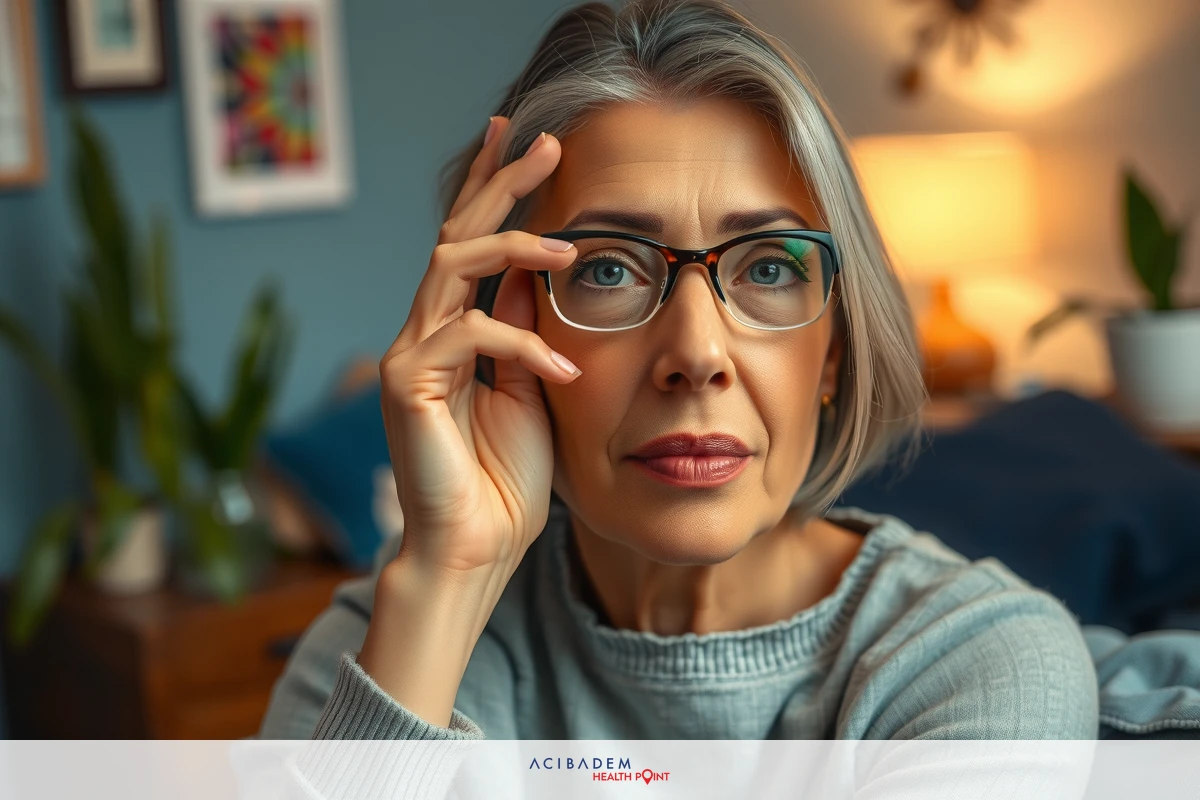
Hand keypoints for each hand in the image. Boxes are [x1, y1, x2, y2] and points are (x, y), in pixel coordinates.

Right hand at [379, 118, 578, 586]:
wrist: (478, 546)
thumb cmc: (506, 477)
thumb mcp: (530, 388)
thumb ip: (522, 330)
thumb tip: (531, 270)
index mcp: (453, 331)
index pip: (470, 244)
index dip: (492, 188)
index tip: (520, 139)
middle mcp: (424, 332)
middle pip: (455, 233)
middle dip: (499, 183)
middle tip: (541, 139)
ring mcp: (410, 355)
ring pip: (452, 265)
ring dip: (513, 245)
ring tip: (569, 246)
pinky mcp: (408, 383)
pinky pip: (472, 337)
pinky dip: (523, 346)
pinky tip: (564, 369)